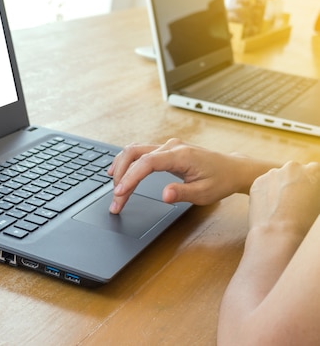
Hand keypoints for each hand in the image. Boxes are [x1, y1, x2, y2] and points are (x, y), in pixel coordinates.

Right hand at [108, 138, 272, 213]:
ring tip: (114, 188)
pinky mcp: (165, 150)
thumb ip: (182, 193)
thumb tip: (164, 195)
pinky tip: (118, 172)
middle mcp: (171, 146)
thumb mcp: (204, 193)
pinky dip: (127, 163)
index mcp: (181, 155)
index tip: (120, 192)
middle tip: (116, 198)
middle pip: (134, 153)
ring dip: (121, 168)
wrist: (232, 169)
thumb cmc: (220, 180)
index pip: (147, 163)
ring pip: (134, 151)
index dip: (131, 177)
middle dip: (121, 175)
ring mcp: (167, 146)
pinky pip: (140, 152)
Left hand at [248, 161, 319, 235]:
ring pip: (278, 178)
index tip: (308, 194)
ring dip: (280, 186)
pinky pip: (264, 185)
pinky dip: (266, 192)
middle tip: (295, 200)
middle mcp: (293, 167)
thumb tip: (308, 191)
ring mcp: (273, 173)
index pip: (314, 171)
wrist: (278, 232)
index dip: (311, 183)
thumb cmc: (304, 221)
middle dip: (294, 182)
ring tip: (282, 206)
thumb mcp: (316, 204)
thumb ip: (313, 190)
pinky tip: (269, 207)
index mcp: (313, 170)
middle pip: (294, 172)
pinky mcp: (258, 181)